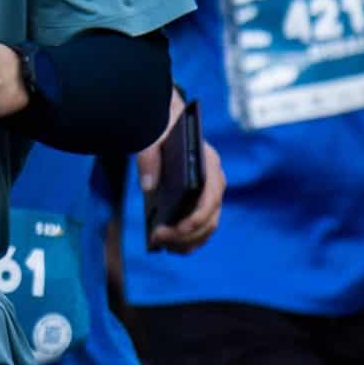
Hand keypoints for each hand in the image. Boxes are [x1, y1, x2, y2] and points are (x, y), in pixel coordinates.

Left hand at [136, 94, 226, 251]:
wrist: (168, 119)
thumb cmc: (162, 128)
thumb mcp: (153, 136)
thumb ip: (149, 157)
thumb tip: (148, 186)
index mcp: (208, 163)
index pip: (209, 197)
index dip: (194, 219)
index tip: (171, 230)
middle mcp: (215, 180)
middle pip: (209, 217)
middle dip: (185, 234)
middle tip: (157, 239)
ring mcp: (210, 191)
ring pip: (208, 225)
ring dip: (189, 241)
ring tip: (163, 246)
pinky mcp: (201, 199)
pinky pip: (202, 225)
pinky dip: (190, 239)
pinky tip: (170, 246)